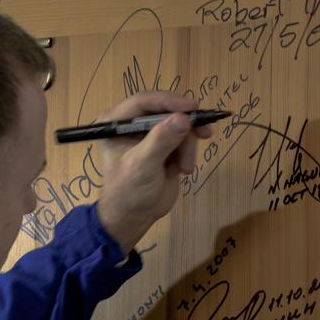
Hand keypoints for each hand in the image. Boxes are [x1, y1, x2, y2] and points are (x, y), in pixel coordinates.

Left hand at [93, 92, 211, 252]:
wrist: (134, 217)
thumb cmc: (129, 192)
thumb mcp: (143, 166)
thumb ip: (161, 141)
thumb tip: (183, 118)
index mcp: (115, 122)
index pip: (144, 101)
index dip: (169, 101)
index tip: (192, 108)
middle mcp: (131, 122)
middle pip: (165, 110)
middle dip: (184, 124)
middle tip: (203, 132)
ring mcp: (149, 133)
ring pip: (179, 124)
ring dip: (187, 146)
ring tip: (184, 168)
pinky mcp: (164, 144)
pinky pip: (184, 137)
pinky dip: (188, 151)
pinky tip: (183, 169)